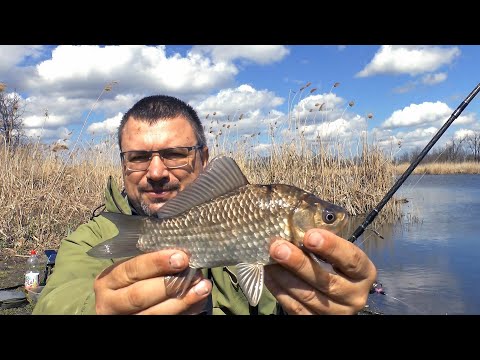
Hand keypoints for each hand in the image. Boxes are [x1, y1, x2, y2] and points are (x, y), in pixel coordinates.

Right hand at [93, 250, 211, 314]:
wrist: (118, 307)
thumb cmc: (129, 280)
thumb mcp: (130, 268)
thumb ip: (149, 261)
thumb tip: (181, 252)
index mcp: (108, 281)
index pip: (131, 270)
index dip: (156, 263)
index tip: (181, 257)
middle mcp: (111, 303)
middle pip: (139, 296)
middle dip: (170, 284)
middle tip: (195, 274)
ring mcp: (126, 319)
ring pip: (153, 314)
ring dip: (182, 301)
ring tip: (203, 288)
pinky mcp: (140, 326)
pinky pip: (165, 322)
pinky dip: (185, 311)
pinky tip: (198, 301)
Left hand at [264, 228, 376, 314]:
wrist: (331, 295)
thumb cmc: (331, 263)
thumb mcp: (334, 250)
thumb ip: (322, 238)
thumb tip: (295, 218)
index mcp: (364, 272)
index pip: (352, 259)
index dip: (332, 247)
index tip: (310, 235)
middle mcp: (355, 296)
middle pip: (327, 281)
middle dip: (299, 263)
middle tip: (277, 247)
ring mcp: (337, 313)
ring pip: (308, 296)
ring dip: (284, 276)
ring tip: (269, 259)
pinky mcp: (317, 321)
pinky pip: (296, 308)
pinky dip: (279, 290)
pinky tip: (269, 274)